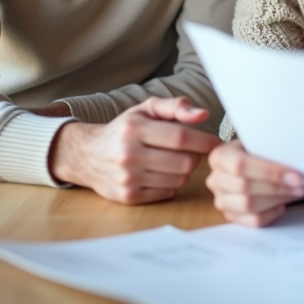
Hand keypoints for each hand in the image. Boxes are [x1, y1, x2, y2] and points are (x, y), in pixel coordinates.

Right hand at [48, 97, 221, 204]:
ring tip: (172, 161)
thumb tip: (202, 115)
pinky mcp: (128, 197)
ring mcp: (128, 178)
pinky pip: (168, 193)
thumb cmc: (124, 129)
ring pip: (179, 179)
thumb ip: (175, 106)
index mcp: (135, 128)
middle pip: (184, 162)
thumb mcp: (145, 109)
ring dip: (184, 171)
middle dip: (194, 156)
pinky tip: (161, 174)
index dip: (204, 141)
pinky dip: (171, 184)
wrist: (87, 155)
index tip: (216, 142)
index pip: (181, 137)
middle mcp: (129, 154)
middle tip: (189, 151)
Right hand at [206, 140, 303, 226]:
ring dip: (276, 200)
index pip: (240, 165)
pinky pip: (253, 220)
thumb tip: (295, 161)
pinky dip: (271, 213)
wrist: (252, 164)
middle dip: (277, 187)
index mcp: (220, 156)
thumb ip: (271, 151)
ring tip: (294, 193)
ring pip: (248, 205)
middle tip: (299, 185)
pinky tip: (281, 204)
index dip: (269, 172)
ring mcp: (221, 200)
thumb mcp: (261, 145)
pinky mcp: (231, 216)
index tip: (295, 175)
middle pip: (245, 187)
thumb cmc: (259, 153)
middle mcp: (215, 179)